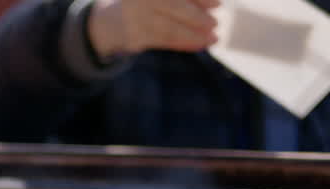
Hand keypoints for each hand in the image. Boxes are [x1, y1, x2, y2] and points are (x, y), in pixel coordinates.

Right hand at [88, 0, 220, 58]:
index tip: (218, 4)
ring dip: (193, 35)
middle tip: (215, 23)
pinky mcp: (135, 37)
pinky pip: (163, 41)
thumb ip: (187, 1)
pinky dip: (183, 43)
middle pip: (174, 6)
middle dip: (197, 17)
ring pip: (169, 28)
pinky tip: (199, 44)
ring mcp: (136, 18)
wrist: (112, 22)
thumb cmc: (148, 4)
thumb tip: (214, 5)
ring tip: (213, 39)